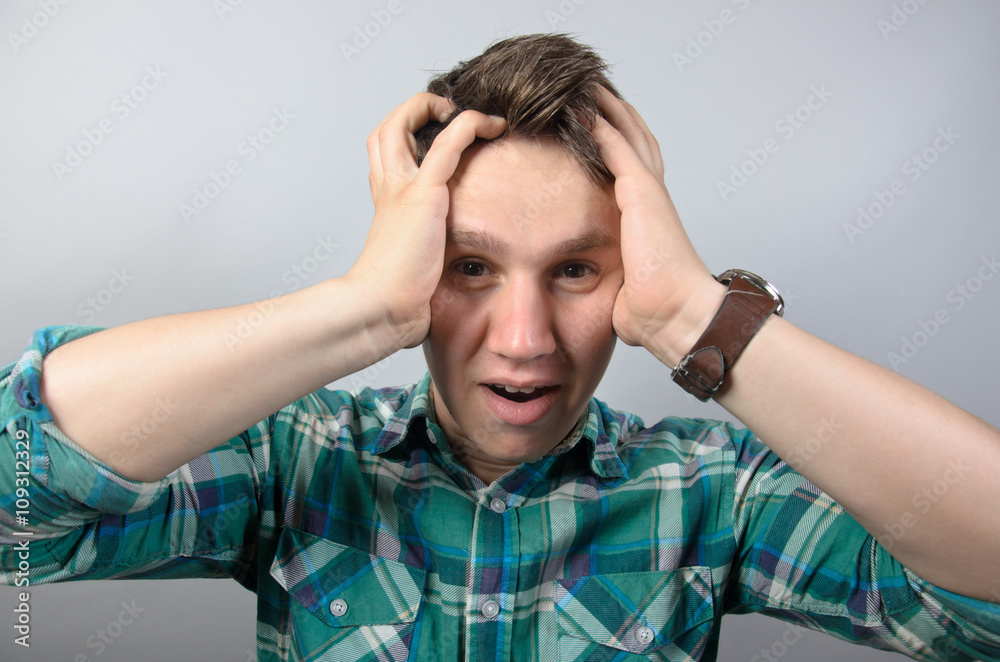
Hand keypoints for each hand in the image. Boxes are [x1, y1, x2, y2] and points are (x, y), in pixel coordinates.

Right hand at [346, 93, 506, 348]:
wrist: (379, 310)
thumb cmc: (395, 304)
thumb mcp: (415, 275)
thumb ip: (429, 269)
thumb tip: (440, 298)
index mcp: (387, 206)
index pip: (387, 156)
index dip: (409, 138)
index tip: (441, 142)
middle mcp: (388, 190)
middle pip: (384, 131)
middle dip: (412, 113)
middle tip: (447, 116)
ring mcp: (401, 188)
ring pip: (402, 122)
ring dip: (434, 108)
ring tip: (471, 115)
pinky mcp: (422, 194)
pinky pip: (448, 143)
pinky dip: (469, 124)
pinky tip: (491, 124)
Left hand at [590, 88, 724, 366]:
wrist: (677, 316)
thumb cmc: (656, 313)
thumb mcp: (627, 291)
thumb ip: (618, 284)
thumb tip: (612, 304)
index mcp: (649, 219)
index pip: (633, 170)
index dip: (618, 145)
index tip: (598, 128)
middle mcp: (652, 199)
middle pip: (635, 141)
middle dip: (615, 116)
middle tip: (593, 93)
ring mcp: (648, 193)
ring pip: (628, 135)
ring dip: (607, 110)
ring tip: (585, 87)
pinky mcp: (641, 192)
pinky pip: (617, 146)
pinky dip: (600, 123)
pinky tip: (582, 107)